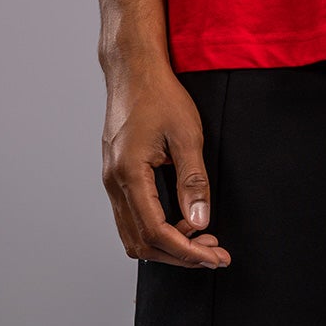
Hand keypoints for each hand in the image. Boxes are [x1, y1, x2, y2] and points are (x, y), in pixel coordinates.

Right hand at [100, 63, 230, 269]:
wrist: (134, 69)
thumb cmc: (160, 95)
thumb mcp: (187, 134)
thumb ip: (193, 180)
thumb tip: (201, 221)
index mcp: (129, 173)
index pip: (156, 232)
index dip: (186, 251)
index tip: (215, 256)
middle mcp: (113, 182)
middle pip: (141, 242)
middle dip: (179, 255)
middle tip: (214, 253)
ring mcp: (111, 179)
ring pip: (132, 233)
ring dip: (167, 245)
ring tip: (202, 241)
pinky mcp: (115, 174)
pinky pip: (130, 217)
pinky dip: (155, 229)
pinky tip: (180, 222)